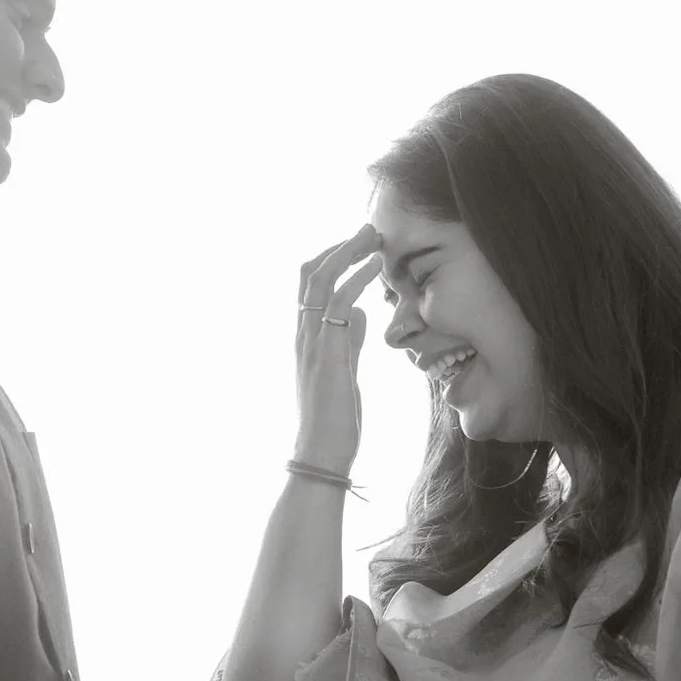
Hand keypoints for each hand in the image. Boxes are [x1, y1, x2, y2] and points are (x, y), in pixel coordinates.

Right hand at [295, 226, 383, 473]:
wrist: (322, 451)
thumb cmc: (335, 417)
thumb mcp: (345, 370)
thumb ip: (350, 340)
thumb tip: (360, 313)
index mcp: (307, 337)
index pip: (310, 284)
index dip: (331, 258)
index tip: (357, 244)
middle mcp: (304, 333)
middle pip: (311, 273)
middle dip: (339, 246)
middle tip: (368, 229)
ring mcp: (312, 341)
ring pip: (321, 281)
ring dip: (348, 253)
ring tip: (373, 236)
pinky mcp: (327, 352)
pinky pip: (338, 305)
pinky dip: (356, 279)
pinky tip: (375, 267)